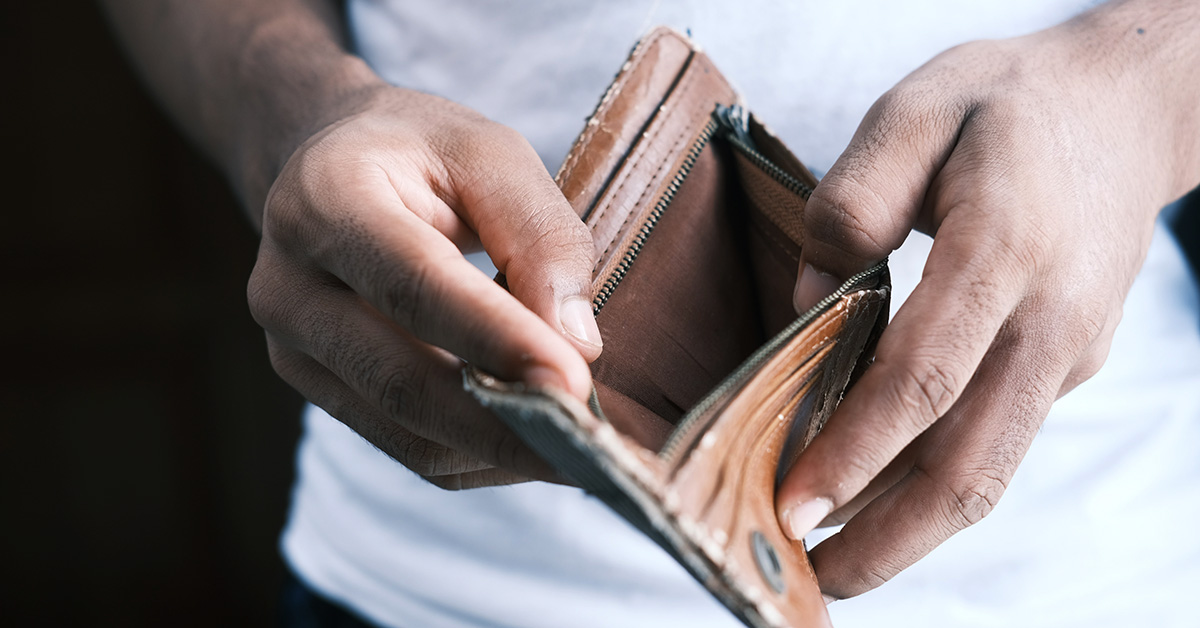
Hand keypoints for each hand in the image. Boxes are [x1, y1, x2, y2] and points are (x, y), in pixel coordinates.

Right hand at [248, 86, 602, 488]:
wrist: (330, 166)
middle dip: (505, 424)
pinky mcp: (317, 391)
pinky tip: (533, 440)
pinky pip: (408, 449)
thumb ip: (540, 236)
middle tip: (592, 445)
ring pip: (406, 433)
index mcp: (326, 199)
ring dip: (500, 450)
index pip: (415, 285)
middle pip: (401, 380)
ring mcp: (293, 349)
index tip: (574, 384)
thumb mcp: (492, 155)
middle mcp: (289, 284)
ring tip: (579, 448)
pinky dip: (479, 456)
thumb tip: (577, 345)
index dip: (496, 340)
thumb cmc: (421, 153)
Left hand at [776, 3, 1199, 599]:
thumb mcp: (917, 109)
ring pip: (989, 468)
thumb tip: (811, 300)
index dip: (857, 451)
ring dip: (911, 529)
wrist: (1123, 111)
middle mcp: (1048, 319)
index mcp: (1005, 248)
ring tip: (835, 560)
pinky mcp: (1066, 365)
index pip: (926, 377)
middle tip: (810, 577)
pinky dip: (933, 480)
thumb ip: (854, 199)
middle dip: (888, 537)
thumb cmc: (1005, 107)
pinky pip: (995, 438)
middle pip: (970, 462)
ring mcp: (1066, 351)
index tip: (793, 503)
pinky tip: (876, 492)